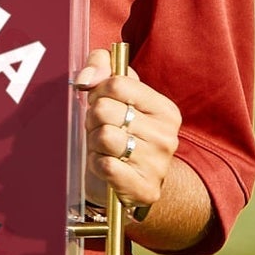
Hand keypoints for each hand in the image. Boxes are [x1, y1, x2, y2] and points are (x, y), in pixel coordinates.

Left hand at [73, 48, 181, 214]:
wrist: (128, 182)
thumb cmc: (117, 129)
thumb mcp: (112, 91)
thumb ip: (100, 65)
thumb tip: (87, 78)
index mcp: (164, 110)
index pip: (117, 83)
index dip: (98, 91)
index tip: (99, 101)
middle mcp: (167, 136)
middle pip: (106, 110)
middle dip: (93, 118)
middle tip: (101, 128)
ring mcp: (159, 165)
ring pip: (105, 137)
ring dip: (94, 142)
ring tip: (103, 147)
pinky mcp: (146, 190)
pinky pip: (106, 166)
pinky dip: (97, 164)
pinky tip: (105, 165)